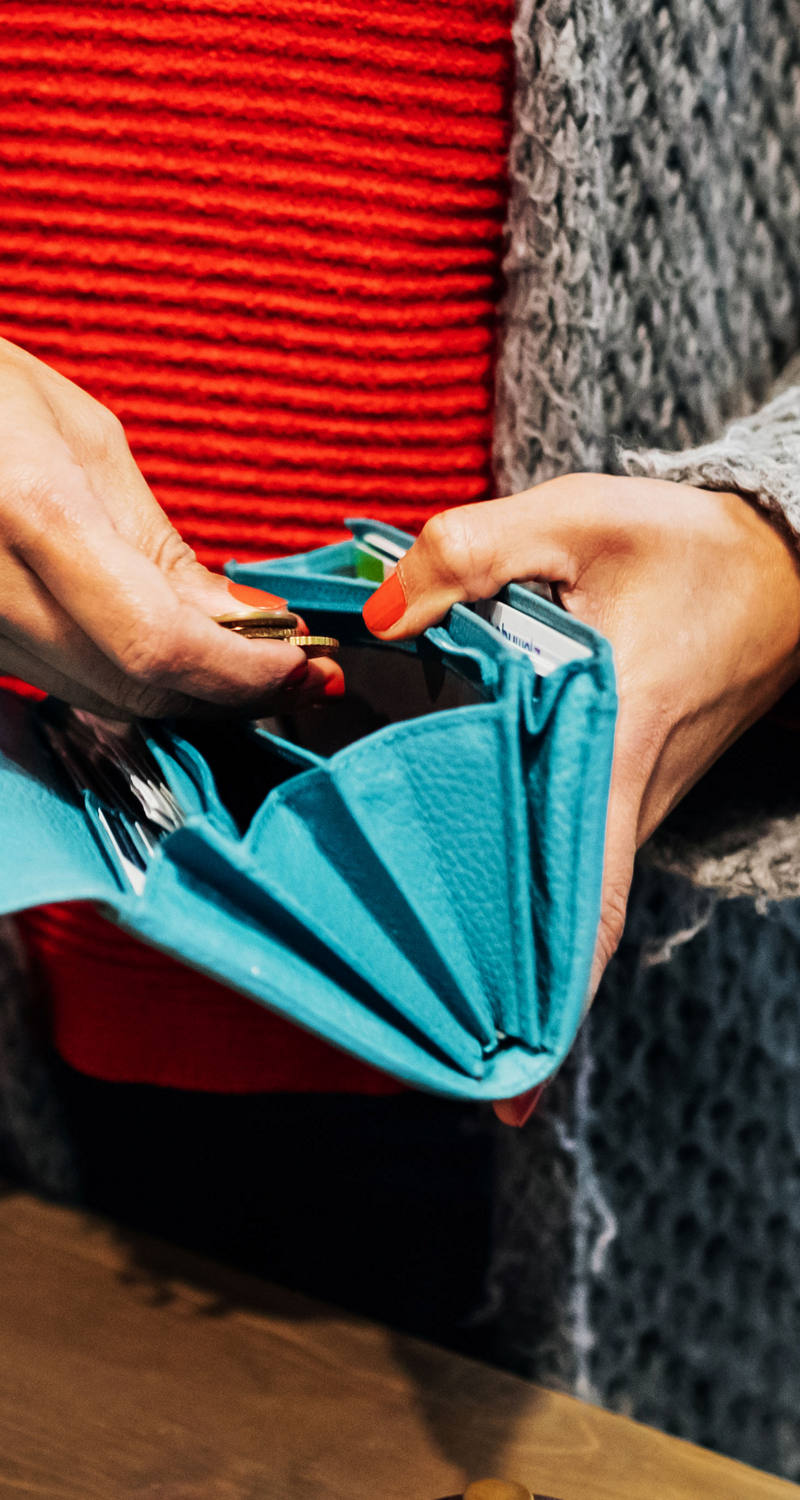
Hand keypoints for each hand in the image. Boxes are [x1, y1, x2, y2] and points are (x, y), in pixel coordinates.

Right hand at [0, 338, 342, 715]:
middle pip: (137, 689)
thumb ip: (162, 547)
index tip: (305, 663)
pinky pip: (68, 684)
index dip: (243, 672)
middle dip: (235, 693)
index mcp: (36, 510)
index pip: (159, 641)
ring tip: (264, 669)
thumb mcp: (88, 441)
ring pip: (105, 699)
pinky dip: (141, 683)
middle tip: (308, 674)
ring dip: (195, 696)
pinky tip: (192, 662)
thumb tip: (244, 620)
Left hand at [362, 473, 799, 1119]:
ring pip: (568, 895)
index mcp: (616, 739)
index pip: (581, 892)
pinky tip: (470, 891)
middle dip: (498, 991)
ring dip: (507, 942)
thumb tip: (376, 616)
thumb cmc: (686, 546)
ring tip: (422, 987)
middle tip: (422, 1049)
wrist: (785, 564)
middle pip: (564, 922)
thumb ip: (470, 555)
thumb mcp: (575, 518)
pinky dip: (530, 890)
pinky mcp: (635, 784)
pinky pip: (578, 857)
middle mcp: (630, 793)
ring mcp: (639, 798)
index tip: (510, 1090)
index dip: (550, 995)